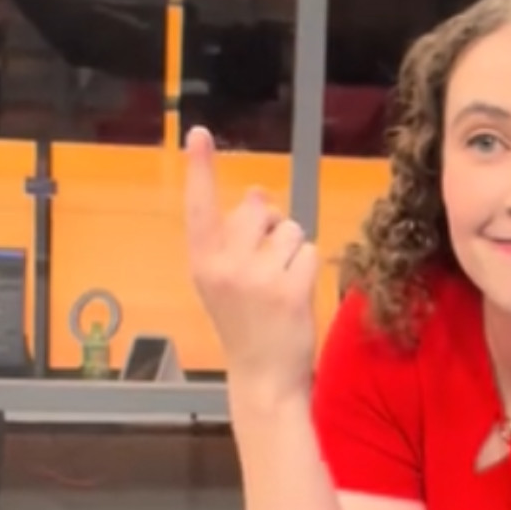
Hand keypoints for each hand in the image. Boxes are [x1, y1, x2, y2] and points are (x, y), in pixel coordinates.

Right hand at [184, 127, 317, 400]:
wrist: (262, 376)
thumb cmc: (247, 324)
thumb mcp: (228, 280)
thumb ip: (237, 239)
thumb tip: (258, 195)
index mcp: (203, 263)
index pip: (199, 207)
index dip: (200, 169)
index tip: (199, 133)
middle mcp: (224, 265)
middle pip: (260, 211)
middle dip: (272, 228)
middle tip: (267, 269)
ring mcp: (257, 276)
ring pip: (291, 230)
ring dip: (294, 253)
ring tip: (281, 288)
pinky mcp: (289, 288)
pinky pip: (311, 252)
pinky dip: (310, 270)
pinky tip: (296, 298)